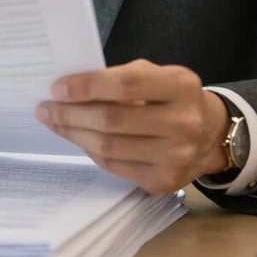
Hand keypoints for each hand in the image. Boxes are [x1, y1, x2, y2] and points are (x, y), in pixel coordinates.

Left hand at [35, 59, 230, 193]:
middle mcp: (183, 123)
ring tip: (54, 121)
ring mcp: (175, 157)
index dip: (87, 86)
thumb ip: (120, 78)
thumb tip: (69, 88)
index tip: (57, 87)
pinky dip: (90, 150)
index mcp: (180, 86)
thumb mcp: (156, 74)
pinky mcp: (164, 182)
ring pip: (109, 147)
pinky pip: (114, 166)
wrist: (210, 134)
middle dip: (70, 113)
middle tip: (45, 107)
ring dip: (73, 133)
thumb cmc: (172, 96)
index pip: (125, 85)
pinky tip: (77, 137)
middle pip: (112, 120)